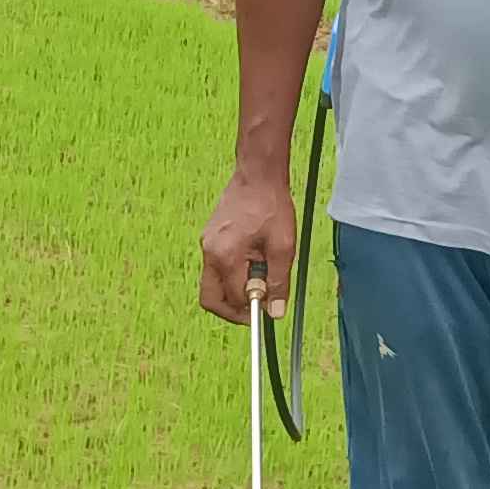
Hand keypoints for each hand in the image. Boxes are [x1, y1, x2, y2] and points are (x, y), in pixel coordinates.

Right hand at [198, 170, 293, 322]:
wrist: (258, 175)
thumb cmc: (271, 206)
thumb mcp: (283, 247)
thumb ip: (278, 282)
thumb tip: (275, 312)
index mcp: (225, 256)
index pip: (233, 299)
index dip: (252, 309)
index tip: (269, 307)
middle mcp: (209, 252)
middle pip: (210, 298)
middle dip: (233, 309)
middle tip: (256, 307)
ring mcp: (206, 245)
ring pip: (213, 284)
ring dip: (234, 289)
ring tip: (260, 275)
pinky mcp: (209, 239)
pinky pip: (216, 268)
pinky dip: (232, 274)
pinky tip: (253, 260)